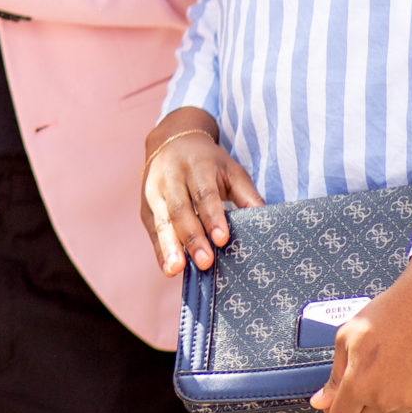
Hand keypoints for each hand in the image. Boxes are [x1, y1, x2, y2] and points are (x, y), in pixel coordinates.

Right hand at [138, 108, 263, 274]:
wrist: (171, 142)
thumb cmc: (209, 163)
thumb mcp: (231, 171)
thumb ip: (247, 196)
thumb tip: (266, 222)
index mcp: (197, 166)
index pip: (205, 194)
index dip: (213, 216)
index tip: (222, 239)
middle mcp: (171, 178)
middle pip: (180, 209)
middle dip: (192, 237)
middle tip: (205, 262)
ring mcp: (154, 192)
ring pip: (161, 220)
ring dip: (169, 246)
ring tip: (176, 270)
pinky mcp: (145, 207)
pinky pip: (152, 230)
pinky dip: (160, 251)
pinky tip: (168, 269)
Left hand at [309, 256, 411, 412]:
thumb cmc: (385, 315)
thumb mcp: (347, 337)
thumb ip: (334, 375)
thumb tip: (319, 403)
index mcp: (358, 385)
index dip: (335, 408)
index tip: (339, 398)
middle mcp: (385, 400)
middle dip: (362, 399)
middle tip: (371, 369)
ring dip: (388, 399)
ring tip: (394, 366)